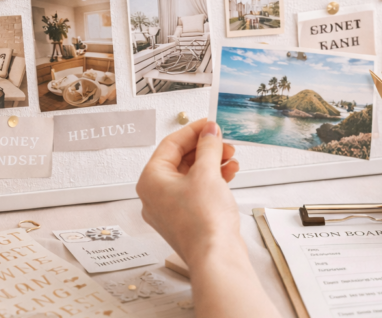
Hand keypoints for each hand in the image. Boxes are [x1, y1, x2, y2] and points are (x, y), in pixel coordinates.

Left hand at [136, 119, 239, 266]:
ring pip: (190, 176)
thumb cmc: (204, 221)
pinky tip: (229, 173)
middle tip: (223, 141)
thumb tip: (209, 131)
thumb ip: (208, 147)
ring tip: (231, 158)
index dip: (193, 131)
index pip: (170, 145)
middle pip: (180, 160)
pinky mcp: (185, 220)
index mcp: (151, 180)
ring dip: (212, 164)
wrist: (216, 257)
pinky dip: (212, 181)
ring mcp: (169, 210)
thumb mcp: (207, 173)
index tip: (210, 124)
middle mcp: (155, 195)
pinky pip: (196, 192)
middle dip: (205, 149)